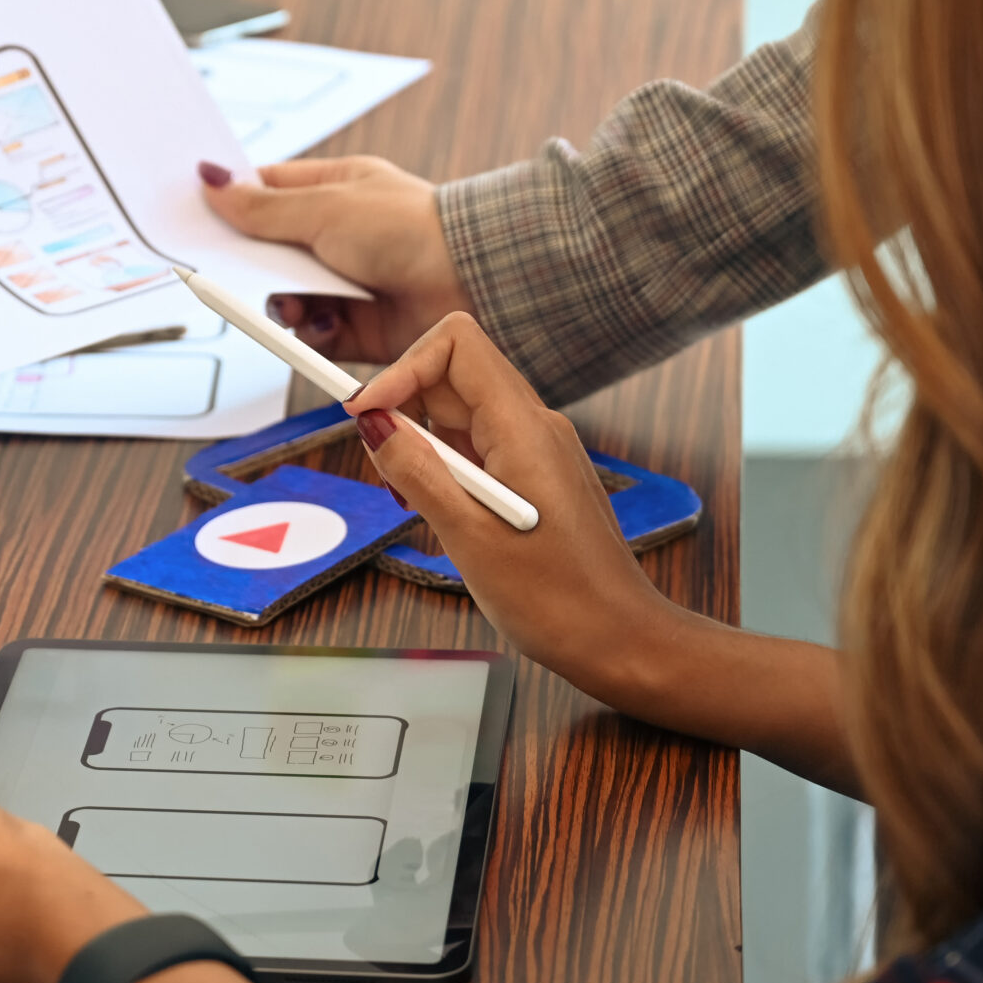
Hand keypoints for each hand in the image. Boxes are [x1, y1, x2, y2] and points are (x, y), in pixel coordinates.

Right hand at [200, 156, 474, 361]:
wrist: (468, 281)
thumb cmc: (410, 229)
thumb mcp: (324, 208)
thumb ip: (262, 207)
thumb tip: (213, 182)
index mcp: (335, 190)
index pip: (268, 192)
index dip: (233, 205)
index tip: (200, 219)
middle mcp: (340, 237)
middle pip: (271, 254)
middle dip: (256, 268)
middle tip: (242, 273)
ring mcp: (349, 283)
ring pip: (288, 299)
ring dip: (286, 305)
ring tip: (299, 301)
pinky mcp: (358, 327)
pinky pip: (314, 335)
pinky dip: (313, 333)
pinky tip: (326, 322)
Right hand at [347, 313, 683, 690]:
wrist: (619, 638)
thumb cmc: (556, 599)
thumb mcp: (467, 536)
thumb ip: (417, 472)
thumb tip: (373, 423)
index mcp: (524, 428)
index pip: (455, 343)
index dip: (401, 369)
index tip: (364, 414)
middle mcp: (536, 425)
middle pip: (453, 374)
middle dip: (405, 409)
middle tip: (387, 471)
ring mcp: (540, 449)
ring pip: (462, 414)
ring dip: (423, 445)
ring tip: (415, 503)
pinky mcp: (538, 475)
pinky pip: (480, 447)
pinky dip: (449, 468)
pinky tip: (445, 515)